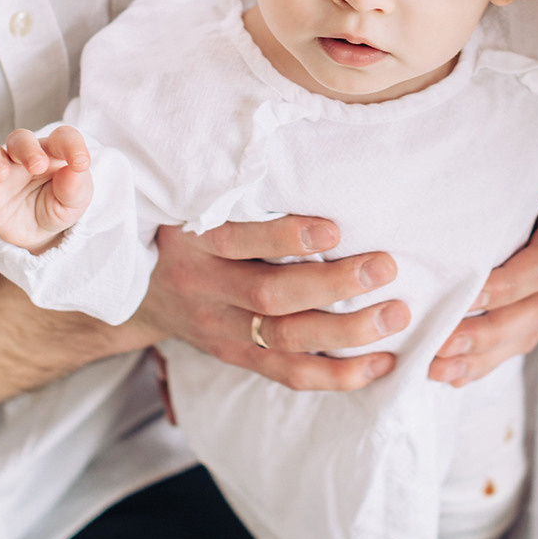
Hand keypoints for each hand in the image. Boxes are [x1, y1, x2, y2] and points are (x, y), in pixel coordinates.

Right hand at [0, 126, 94, 254]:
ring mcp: (2, 173)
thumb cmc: (61, 204)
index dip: (72, 145)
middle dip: (27, 149)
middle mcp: (24, 157)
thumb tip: (75, 169)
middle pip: (20, 139)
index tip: (81, 164)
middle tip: (37, 166)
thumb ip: (77, 186)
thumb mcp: (76, 200)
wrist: (42, 232)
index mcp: (53, 152)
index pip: (62, 137)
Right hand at [131, 217, 410, 390]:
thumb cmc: (189, 234)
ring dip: (347, 332)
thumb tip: (315, 164)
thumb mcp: (195, 205)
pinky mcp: (237, 358)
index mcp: (194, 241)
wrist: (143, 293)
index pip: (238, 240)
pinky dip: (338, 375)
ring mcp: (220, 331)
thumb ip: (241, 196)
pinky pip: (290, 374)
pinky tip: (381, 363)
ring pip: (286, 340)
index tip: (334, 228)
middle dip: (333, 284)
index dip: (285, 238)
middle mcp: (205, 289)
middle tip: (386, 266)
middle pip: (270, 295)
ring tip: (395, 315)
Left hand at [430, 144, 537, 385]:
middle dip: (488, 333)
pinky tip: (451, 373)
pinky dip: (483, 360)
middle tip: (442, 346)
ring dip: (481, 356)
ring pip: (526, 333)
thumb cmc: (527, 147)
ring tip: (437, 369)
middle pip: (537, 310)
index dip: (511, 284)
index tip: (468, 294)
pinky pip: (516, 338)